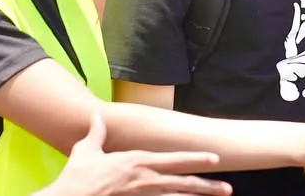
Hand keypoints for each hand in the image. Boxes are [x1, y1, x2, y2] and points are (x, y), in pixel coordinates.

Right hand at [37, 112, 232, 195]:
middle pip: (182, 182)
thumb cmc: (77, 176)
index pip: (174, 160)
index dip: (195, 159)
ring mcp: (140, 195)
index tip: (215, 158)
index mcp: (137, 161)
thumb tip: (96, 116)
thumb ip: (97, 133)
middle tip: (227, 188)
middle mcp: (144, 179)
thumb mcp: (87, 150)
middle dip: (206, 185)